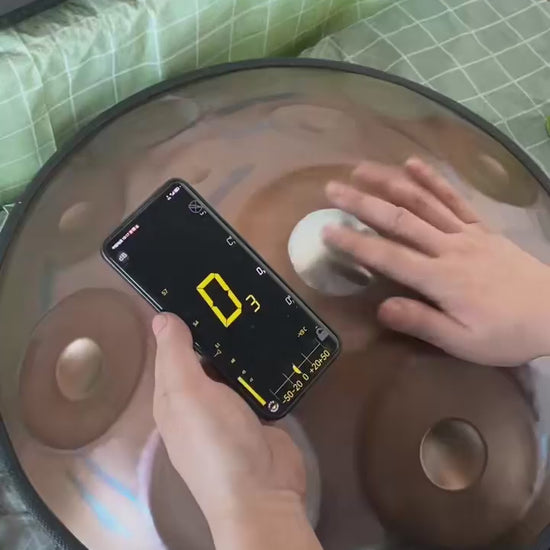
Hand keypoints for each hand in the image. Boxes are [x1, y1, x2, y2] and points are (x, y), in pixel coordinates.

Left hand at [152, 313, 320, 549]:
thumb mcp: (188, 394)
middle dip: (216, 331)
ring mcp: (231, 409)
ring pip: (232, 368)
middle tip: (235, 296)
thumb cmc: (217, 440)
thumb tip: (160, 318)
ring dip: (241, 347)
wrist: (263, 490)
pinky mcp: (258, 414)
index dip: (181, 322)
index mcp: (173, 397)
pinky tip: (273, 343)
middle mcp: (199, 401)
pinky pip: (257, 382)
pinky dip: (263, 365)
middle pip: (205, 358)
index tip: (199, 291)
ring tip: (255, 310)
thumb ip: (176, 356)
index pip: (172, 351)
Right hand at [323, 157, 549, 365]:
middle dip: (363, 202)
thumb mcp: (463, 342)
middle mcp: (449, 248)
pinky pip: (455, 199)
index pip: (388, 256)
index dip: (355, 242)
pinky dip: (433, 180)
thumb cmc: (506, 334)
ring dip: (390, 182)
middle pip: (399, 220)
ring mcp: (466, 233)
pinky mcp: (481, 228)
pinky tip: (413, 164)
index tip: (327, 229)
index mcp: (440, 278)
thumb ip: (422, 322)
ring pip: (423, 202)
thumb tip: (381, 307)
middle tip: (332, 188)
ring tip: (362, 168)